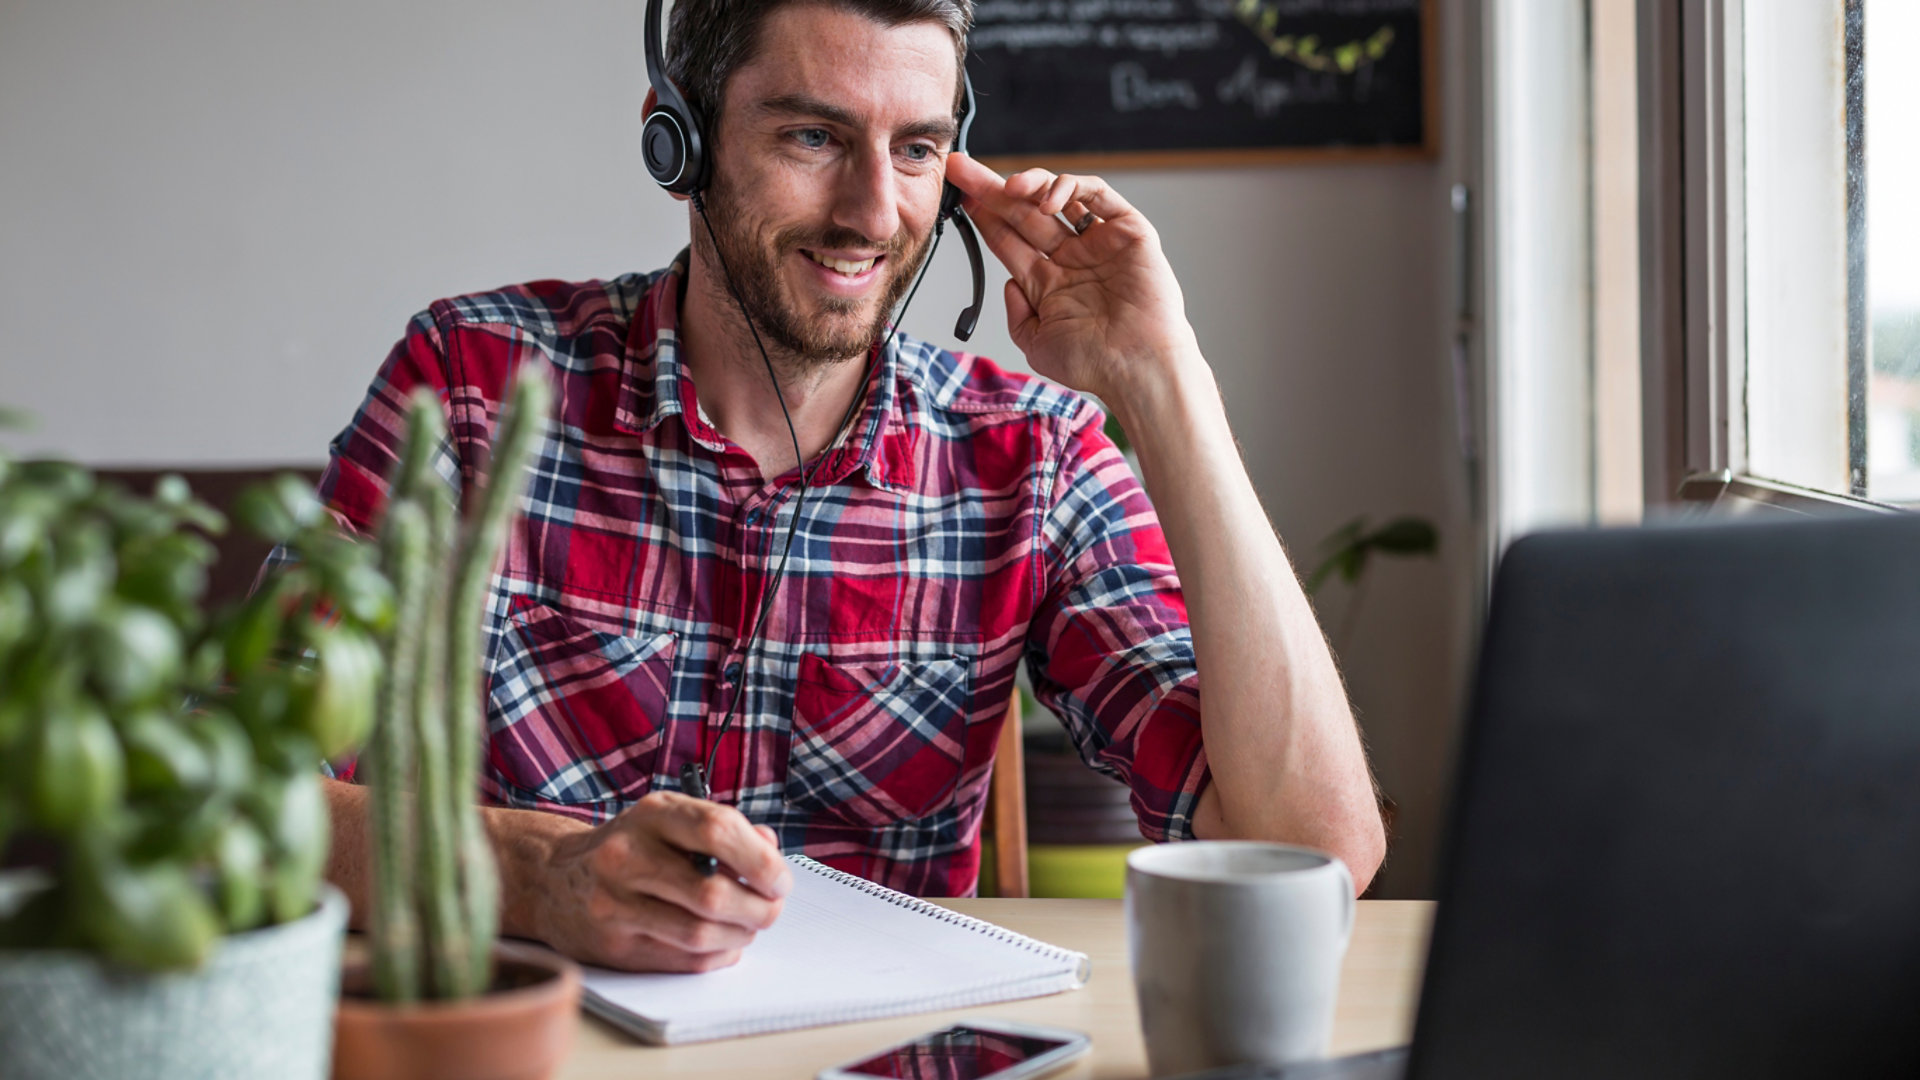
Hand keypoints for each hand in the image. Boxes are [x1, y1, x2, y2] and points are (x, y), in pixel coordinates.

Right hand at [529, 791, 790, 971]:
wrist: (552, 877)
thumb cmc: (629, 845)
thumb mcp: (670, 818)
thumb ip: (723, 830)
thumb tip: (769, 853)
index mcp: (651, 814)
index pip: (717, 830)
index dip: (761, 860)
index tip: (780, 879)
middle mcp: (626, 856)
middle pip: (712, 893)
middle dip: (758, 908)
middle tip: (771, 909)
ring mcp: (614, 904)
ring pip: (699, 933)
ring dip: (740, 935)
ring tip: (748, 926)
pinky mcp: (611, 945)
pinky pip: (682, 960)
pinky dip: (716, 954)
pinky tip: (724, 942)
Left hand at [943, 154, 1203, 409]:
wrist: (1138, 366)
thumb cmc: (1095, 362)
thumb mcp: (1036, 343)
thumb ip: (1016, 314)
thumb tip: (1007, 283)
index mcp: (1048, 282)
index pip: (1008, 239)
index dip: (983, 217)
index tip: (957, 197)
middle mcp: (1071, 258)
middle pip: (1023, 212)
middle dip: (991, 189)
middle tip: (961, 169)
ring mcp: (1098, 242)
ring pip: (1057, 197)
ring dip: (1029, 184)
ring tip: (1008, 187)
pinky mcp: (1128, 230)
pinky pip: (1097, 194)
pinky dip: (1070, 188)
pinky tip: (1048, 200)